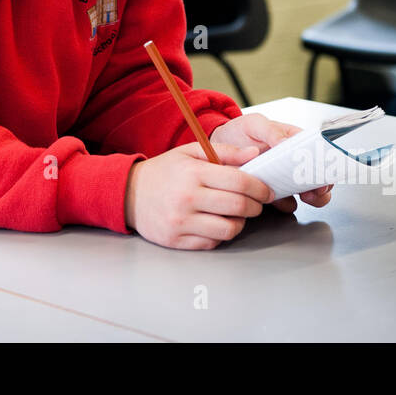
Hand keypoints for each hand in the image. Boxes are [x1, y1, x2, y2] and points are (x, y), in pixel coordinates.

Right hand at [124, 142, 273, 249]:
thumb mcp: (190, 152)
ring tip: (236, 214)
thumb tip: (255, 154)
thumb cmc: (164, 172)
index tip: (266, 191)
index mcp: (193, 173)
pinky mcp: (177, 240)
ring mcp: (181, 222)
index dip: (260, 187)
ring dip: (240, 222)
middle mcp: (187, 199)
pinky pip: (212, 242)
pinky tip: (216, 222)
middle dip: (256, 206)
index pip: (239, 181)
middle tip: (257, 203)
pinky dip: (221, 234)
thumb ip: (224, 151)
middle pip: (238, 207)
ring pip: (229, 229)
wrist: (129, 194)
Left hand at [210, 114, 333, 212]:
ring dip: (310, 197)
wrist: (219, 149)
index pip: (318, 152)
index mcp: (294, 141)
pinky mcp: (273, 193)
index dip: (325, 163)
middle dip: (322, 185)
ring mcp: (285, 178)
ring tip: (303, 197)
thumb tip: (286, 142)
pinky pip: (287, 203)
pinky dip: (287, 204)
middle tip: (315, 190)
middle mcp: (294, 161)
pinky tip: (280, 202)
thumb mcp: (254, 124)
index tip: (322, 172)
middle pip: (318, 175)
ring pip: (308, 191)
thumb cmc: (240, 132)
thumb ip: (270, 131)